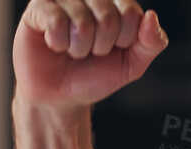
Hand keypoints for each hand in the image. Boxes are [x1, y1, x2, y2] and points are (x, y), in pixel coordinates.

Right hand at [14, 0, 168, 110]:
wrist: (60, 97)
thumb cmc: (94, 76)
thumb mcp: (131, 65)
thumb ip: (152, 43)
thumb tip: (151, 16)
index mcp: (115, 2)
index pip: (131, 13)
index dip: (123, 40)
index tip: (111, 49)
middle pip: (108, 16)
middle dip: (101, 46)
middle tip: (89, 52)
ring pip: (82, 21)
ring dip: (79, 48)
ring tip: (71, 50)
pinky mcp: (38, 7)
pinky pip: (56, 20)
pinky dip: (58, 42)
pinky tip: (54, 45)